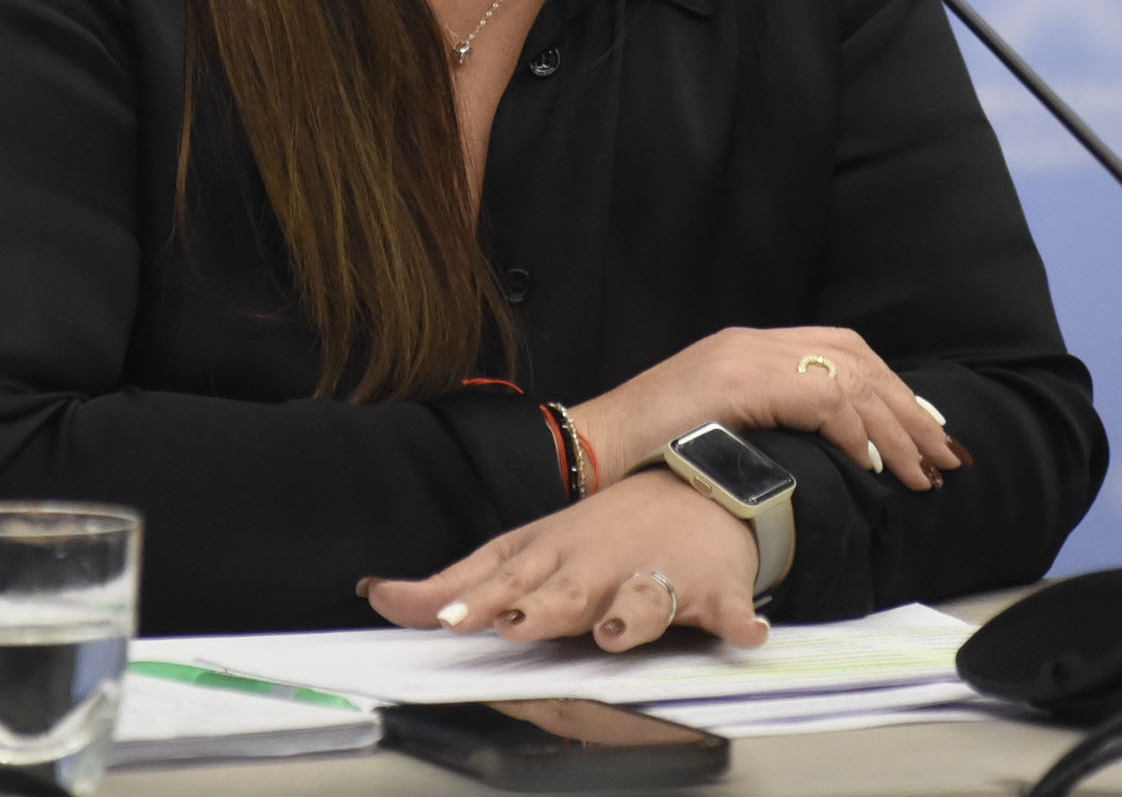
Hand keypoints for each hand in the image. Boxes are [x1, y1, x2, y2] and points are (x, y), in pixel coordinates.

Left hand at [362, 472, 767, 651]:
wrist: (695, 492)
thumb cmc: (601, 533)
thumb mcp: (525, 549)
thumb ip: (455, 583)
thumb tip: (377, 596)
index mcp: (549, 555)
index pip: (500, 577)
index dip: (468, 598)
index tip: (438, 617)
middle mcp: (596, 565)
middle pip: (564, 591)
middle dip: (540, 607)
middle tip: (517, 623)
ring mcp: (653, 576)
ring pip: (639, 598)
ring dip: (626, 612)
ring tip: (616, 627)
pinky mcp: (709, 589)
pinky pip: (726, 608)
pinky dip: (736, 617)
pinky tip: (744, 629)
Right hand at [571, 326, 960, 489]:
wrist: (590, 451)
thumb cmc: (648, 454)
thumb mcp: (716, 427)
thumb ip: (764, 422)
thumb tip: (821, 453)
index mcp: (748, 348)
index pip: (839, 350)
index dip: (889, 387)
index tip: (923, 428)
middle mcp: (752, 342)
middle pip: (854, 358)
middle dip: (906, 408)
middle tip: (945, 453)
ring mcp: (744, 358)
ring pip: (847, 378)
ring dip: (894, 428)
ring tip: (924, 470)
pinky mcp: (738, 382)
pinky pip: (819, 398)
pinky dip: (856, 431)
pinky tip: (876, 463)